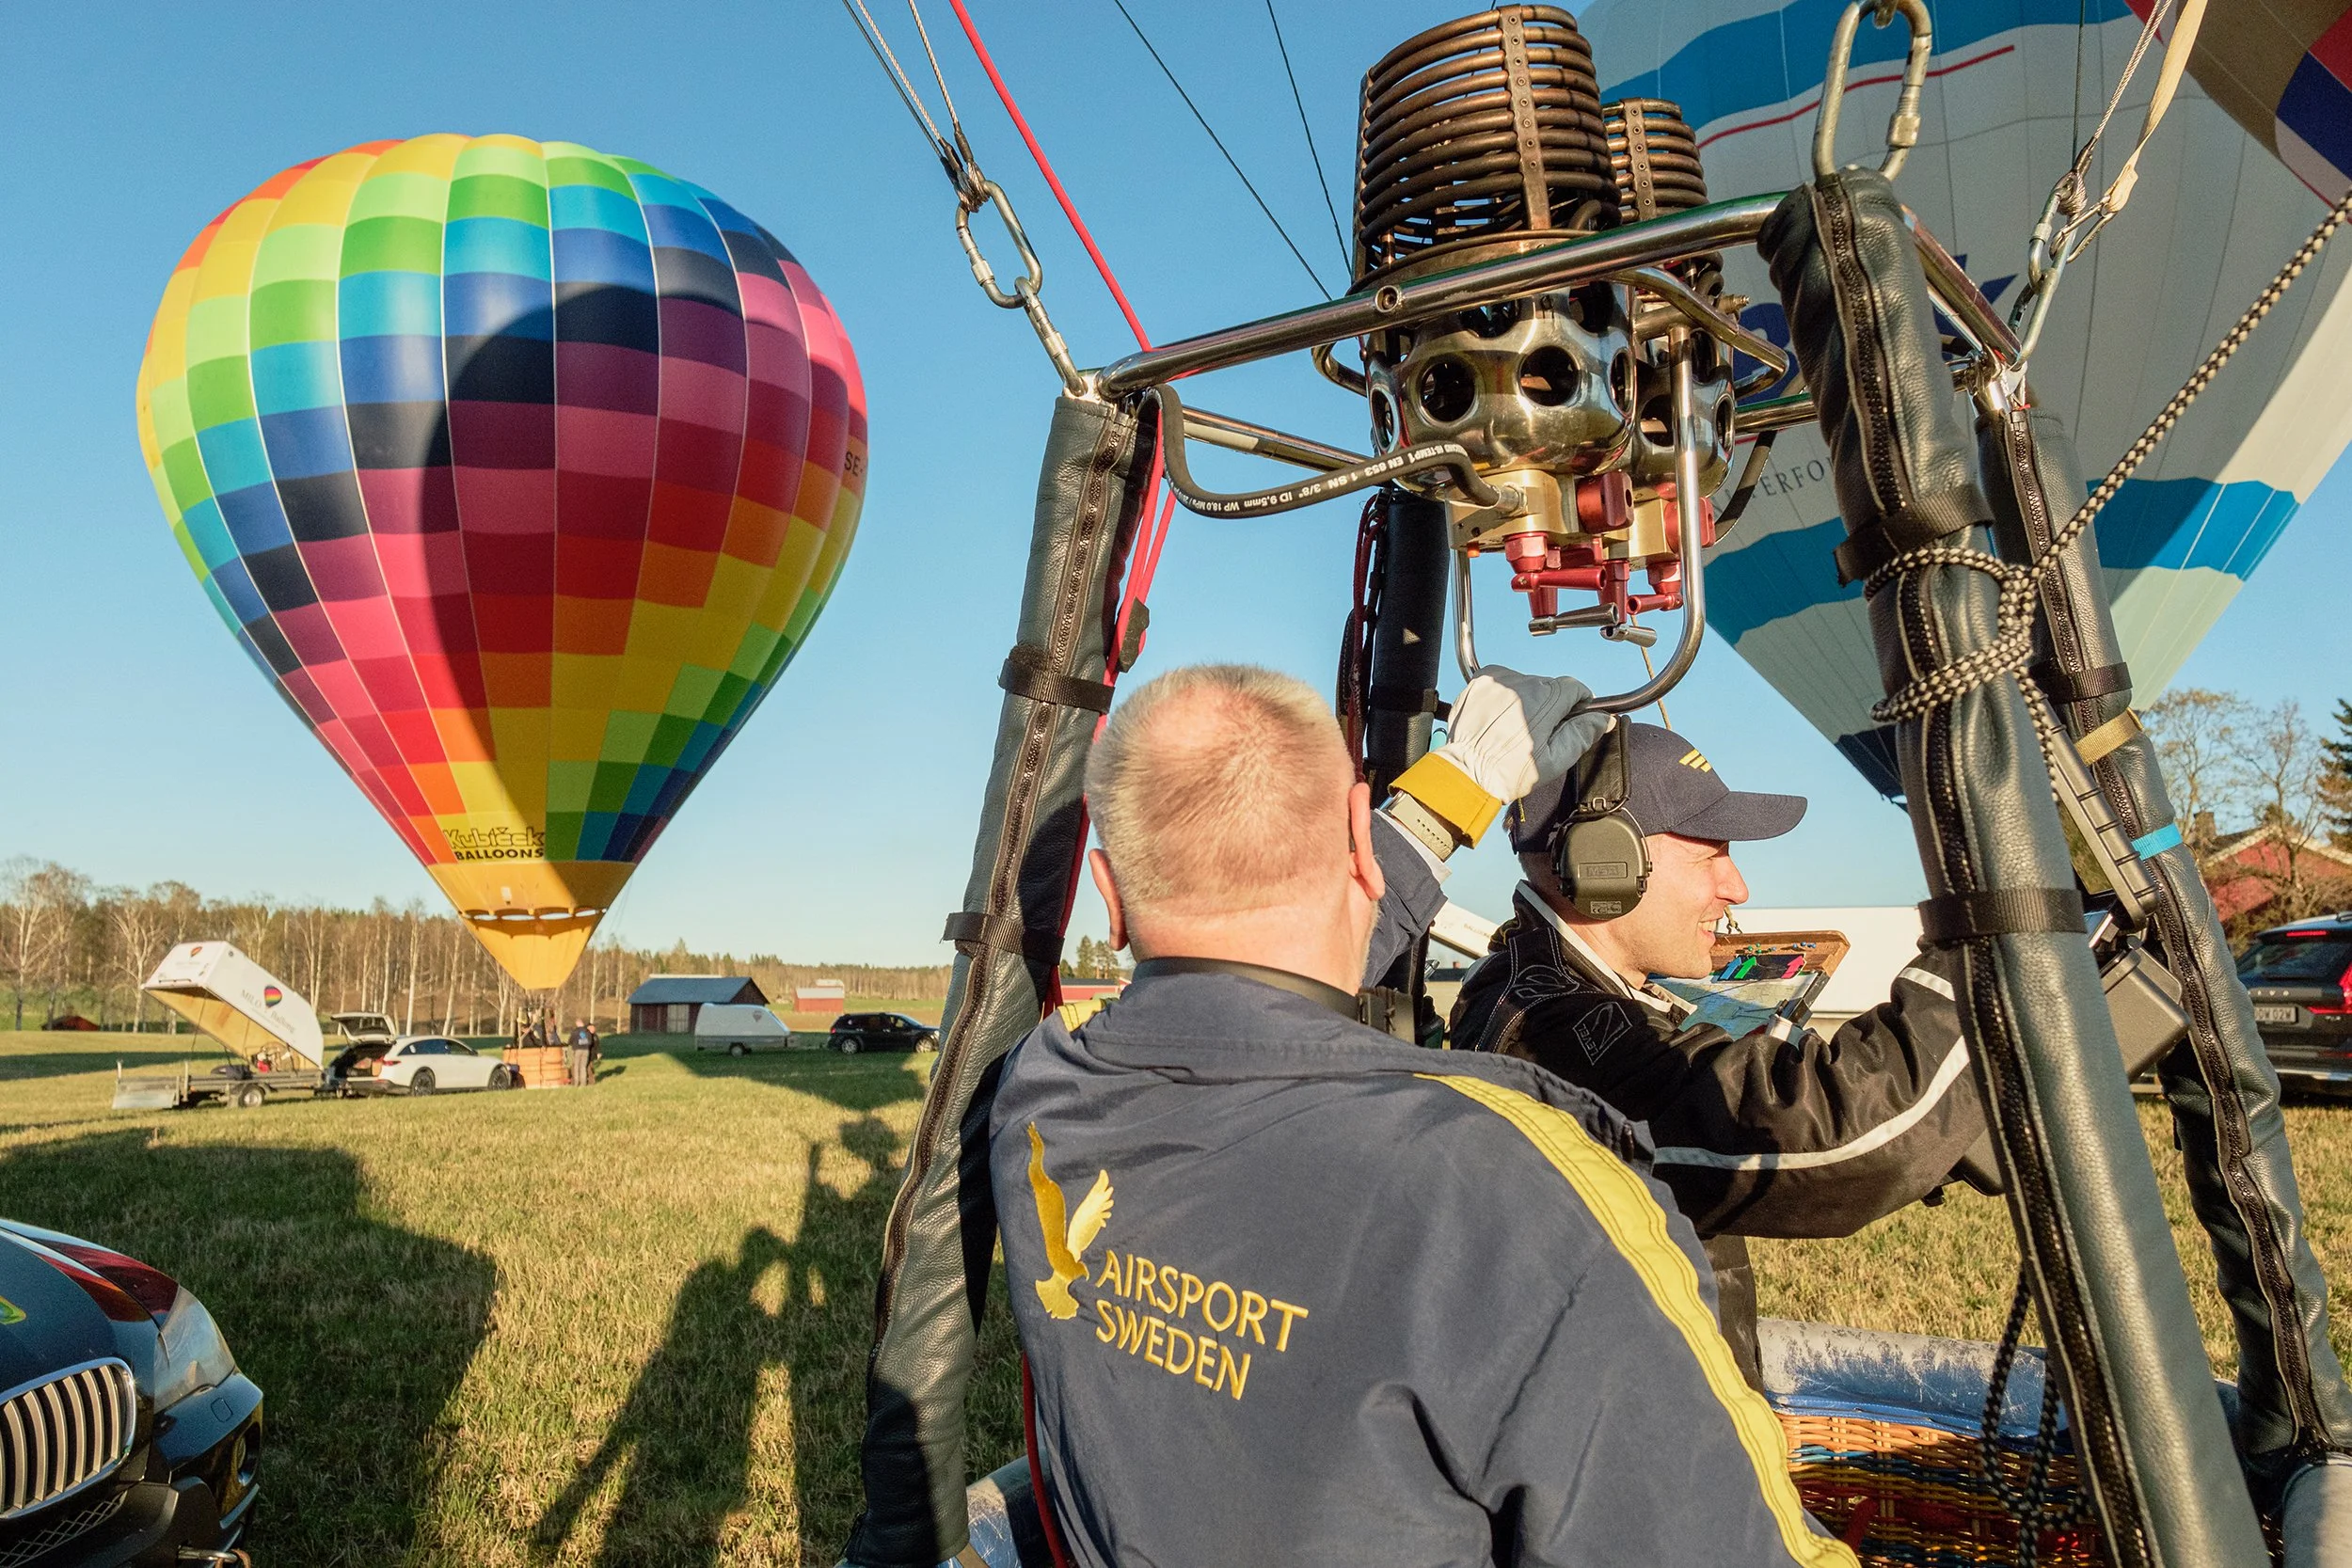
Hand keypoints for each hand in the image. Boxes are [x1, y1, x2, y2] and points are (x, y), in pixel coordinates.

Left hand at [1388, 668, 1602, 846]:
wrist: (1467, 772)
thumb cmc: (1509, 771)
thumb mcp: (1556, 759)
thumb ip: (1583, 733)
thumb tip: (1604, 719)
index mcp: (1546, 699)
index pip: (1575, 687)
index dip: (1578, 704)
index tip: (1571, 718)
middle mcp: (1523, 682)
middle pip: (1549, 686)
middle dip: (1550, 705)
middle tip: (1538, 732)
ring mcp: (1498, 680)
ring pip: (1526, 683)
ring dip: (1526, 700)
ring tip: (1515, 728)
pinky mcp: (1480, 682)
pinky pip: (1503, 682)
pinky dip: (1505, 695)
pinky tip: (1500, 717)